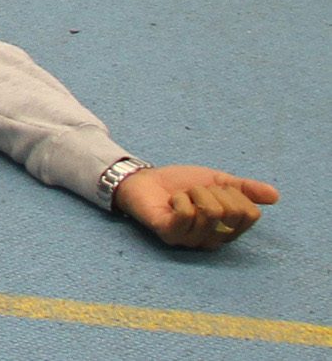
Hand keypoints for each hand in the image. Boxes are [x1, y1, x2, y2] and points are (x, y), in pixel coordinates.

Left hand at [115, 166, 276, 250]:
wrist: (144, 179)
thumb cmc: (179, 183)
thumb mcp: (217, 181)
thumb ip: (244, 189)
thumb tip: (275, 195)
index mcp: (228, 229)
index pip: (250, 214)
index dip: (234, 193)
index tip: (215, 189)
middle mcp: (213, 240)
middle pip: (231, 213)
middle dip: (212, 192)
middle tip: (195, 192)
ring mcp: (191, 240)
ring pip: (210, 212)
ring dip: (194, 194)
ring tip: (182, 196)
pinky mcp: (170, 235)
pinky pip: (187, 215)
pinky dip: (180, 199)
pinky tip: (172, 201)